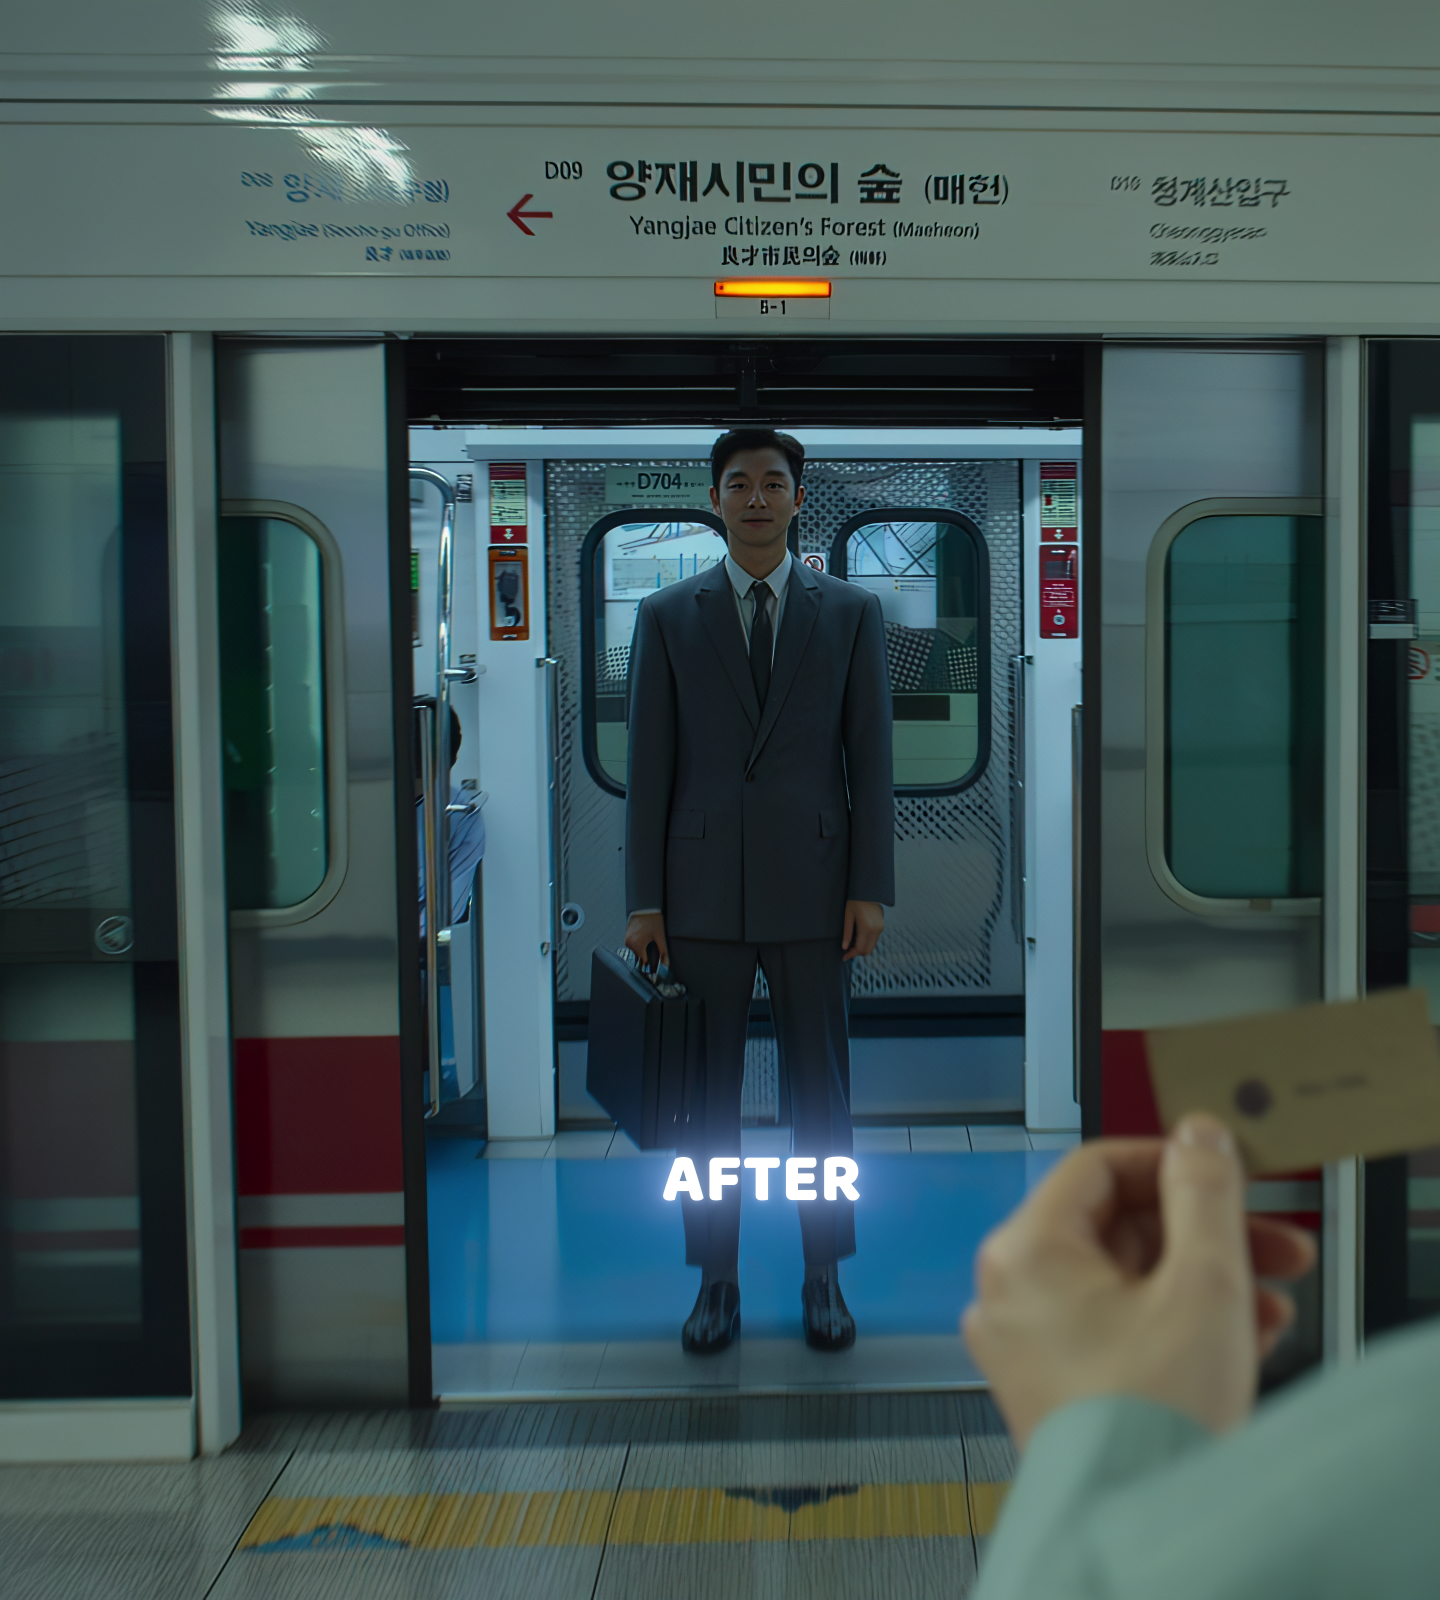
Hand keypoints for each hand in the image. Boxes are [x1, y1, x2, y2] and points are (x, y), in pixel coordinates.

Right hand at [624, 911, 668, 970]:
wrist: (644, 907)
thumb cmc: (653, 921)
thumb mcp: (660, 936)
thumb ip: (663, 952)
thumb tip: (666, 964)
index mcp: (638, 945)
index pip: (642, 964)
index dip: (648, 972)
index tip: (652, 979)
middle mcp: (630, 944)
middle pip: (637, 960)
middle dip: (644, 964)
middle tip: (652, 971)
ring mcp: (627, 941)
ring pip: (634, 954)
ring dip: (641, 956)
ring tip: (648, 957)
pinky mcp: (626, 937)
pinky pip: (632, 948)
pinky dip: (637, 949)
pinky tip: (644, 946)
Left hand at [842, 899, 884, 960]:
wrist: (869, 891)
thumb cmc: (855, 902)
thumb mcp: (848, 916)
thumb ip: (847, 933)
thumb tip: (844, 948)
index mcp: (866, 927)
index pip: (860, 948)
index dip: (851, 954)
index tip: (844, 957)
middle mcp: (876, 930)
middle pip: (867, 950)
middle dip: (857, 953)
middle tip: (847, 951)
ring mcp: (881, 928)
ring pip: (872, 946)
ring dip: (862, 948)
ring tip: (852, 944)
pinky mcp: (882, 926)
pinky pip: (874, 940)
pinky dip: (867, 942)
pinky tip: (859, 938)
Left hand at [961, 1115, 1315, 1449]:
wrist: (1139, 1526)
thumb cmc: (1152, 1416)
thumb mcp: (1201, 1282)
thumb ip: (1203, 1194)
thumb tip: (1197, 1138)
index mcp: (1025, 1251)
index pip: (1097, 1167)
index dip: (1170, 1163)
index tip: (1221, 1171)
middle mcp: (1009, 1292)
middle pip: (1113, 1228)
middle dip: (1201, 1232)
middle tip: (1269, 1241)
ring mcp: (1024, 1344)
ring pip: (1121, 1281)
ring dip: (1199, 1279)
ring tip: (1269, 1300)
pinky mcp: (1050, 1388)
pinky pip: (1112, 1328)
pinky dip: (1171, 1322)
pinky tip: (1240, 1338)